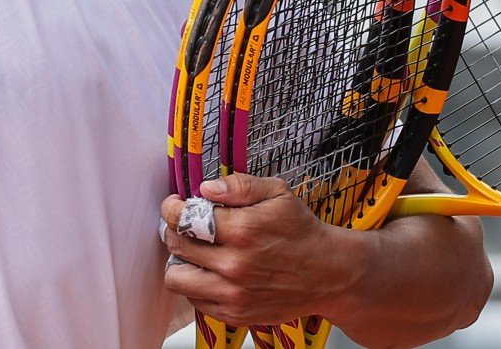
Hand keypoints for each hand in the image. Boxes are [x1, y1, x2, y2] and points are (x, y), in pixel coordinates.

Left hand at [161, 174, 367, 328]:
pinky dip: (196, 285)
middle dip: (173, 231)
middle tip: (183, 226)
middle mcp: (234, 265)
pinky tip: (211, 272)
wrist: (328, 273)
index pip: (184, 218)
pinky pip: (195, 300)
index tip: (174, 205)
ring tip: (193, 252)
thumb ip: (239, 185)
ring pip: (177, 279)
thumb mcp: (277, 194)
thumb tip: (206, 188)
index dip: (171, 208)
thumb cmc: (301, 231)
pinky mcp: (236, 314)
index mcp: (242, 230)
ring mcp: (234, 294)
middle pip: (176, 246)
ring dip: (179, 262)